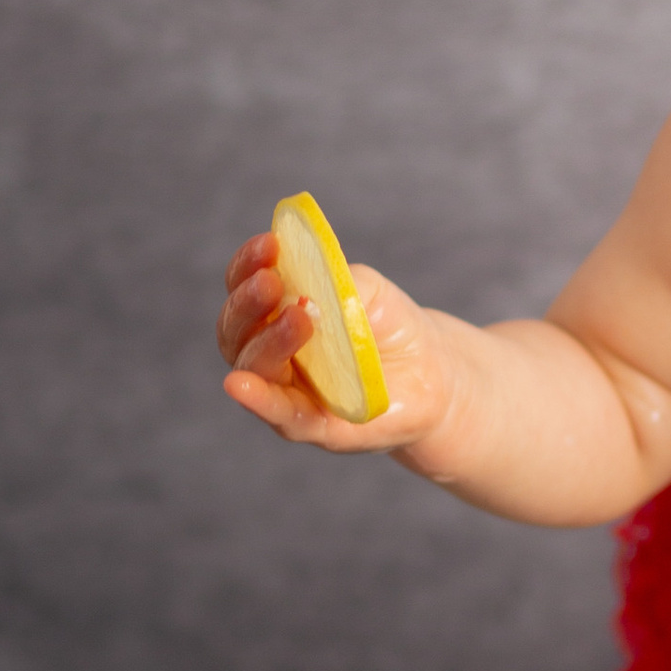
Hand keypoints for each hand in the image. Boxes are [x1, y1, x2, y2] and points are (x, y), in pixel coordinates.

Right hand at [216, 232, 465, 465]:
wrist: (434, 374)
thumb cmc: (390, 327)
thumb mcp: (367, 290)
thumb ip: (335, 281)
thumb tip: (302, 289)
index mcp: (273, 311)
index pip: (243, 286)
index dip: (249, 265)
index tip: (269, 244)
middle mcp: (270, 352)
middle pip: (236, 329)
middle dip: (249, 303)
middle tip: (272, 283)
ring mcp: (287, 390)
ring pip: (255, 368)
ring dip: (267, 341)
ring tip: (298, 318)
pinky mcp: (311, 425)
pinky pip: (278, 414)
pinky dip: (258, 399)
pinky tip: (239, 385)